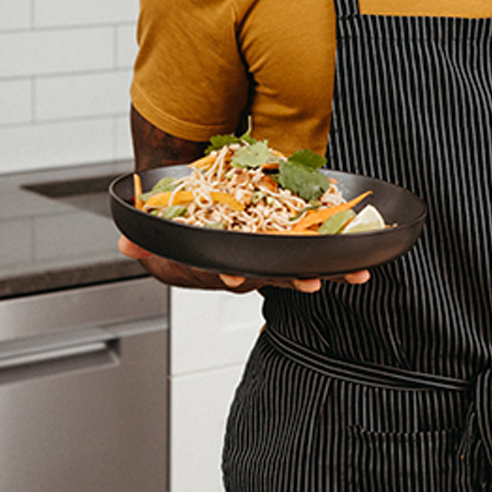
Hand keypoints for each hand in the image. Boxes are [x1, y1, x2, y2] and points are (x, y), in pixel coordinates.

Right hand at [117, 235, 370, 292]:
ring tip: (352, 275)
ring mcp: (271, 262)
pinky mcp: (289, 249)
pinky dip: (340, 263)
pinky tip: (363, 269)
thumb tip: (127, 240)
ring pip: (300, 271)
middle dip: (291, 280)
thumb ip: (149, 235)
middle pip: (271, 276)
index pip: (225, 272)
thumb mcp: (166, 227)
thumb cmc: (190, 220)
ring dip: (326, 274)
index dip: (233, 274)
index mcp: (217, 266)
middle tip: (310, 282)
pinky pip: (316, 258)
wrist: (204, 209)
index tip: (238, 277)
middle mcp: (245, 269)